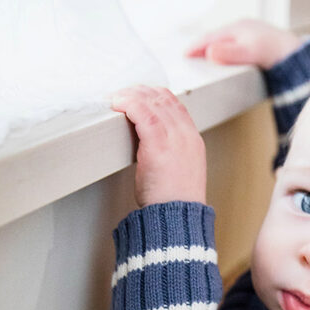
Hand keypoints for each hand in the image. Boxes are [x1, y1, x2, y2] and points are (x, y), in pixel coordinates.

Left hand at [112, 87, 205, 207]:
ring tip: (116, 99)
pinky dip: (128, 104)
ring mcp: (175, 138)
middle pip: (164, 99)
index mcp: (193, 141)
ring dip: (131, 95)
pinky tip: (117, 105)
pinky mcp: (158, 144)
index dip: (156, 95)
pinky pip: (142, 113)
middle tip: (122, 95)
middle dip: (140, 91)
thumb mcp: (178, 171)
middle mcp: (186, 135)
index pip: (177, 105)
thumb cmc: (173, 202)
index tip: (140, 95)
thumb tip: (147, 146)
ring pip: (152, 102)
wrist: (177, 218)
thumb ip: (168, 153)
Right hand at [186, 18, 300, 69]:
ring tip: (206, 57)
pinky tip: (229, 57)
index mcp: (237, 28)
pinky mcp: (258, 42)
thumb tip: (210, 52)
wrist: (296, 56)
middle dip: (203, 46)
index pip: (210, 37)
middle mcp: (243, 27)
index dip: (196, 46)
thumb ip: (229, 53)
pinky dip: (227, 50)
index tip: (184, 55)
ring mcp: (251, 34)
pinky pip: (236, 45)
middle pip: (217, 37)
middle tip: (191, 56)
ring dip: (215, 48)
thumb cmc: (274, 53)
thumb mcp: (249, 53)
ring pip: (227, 40)